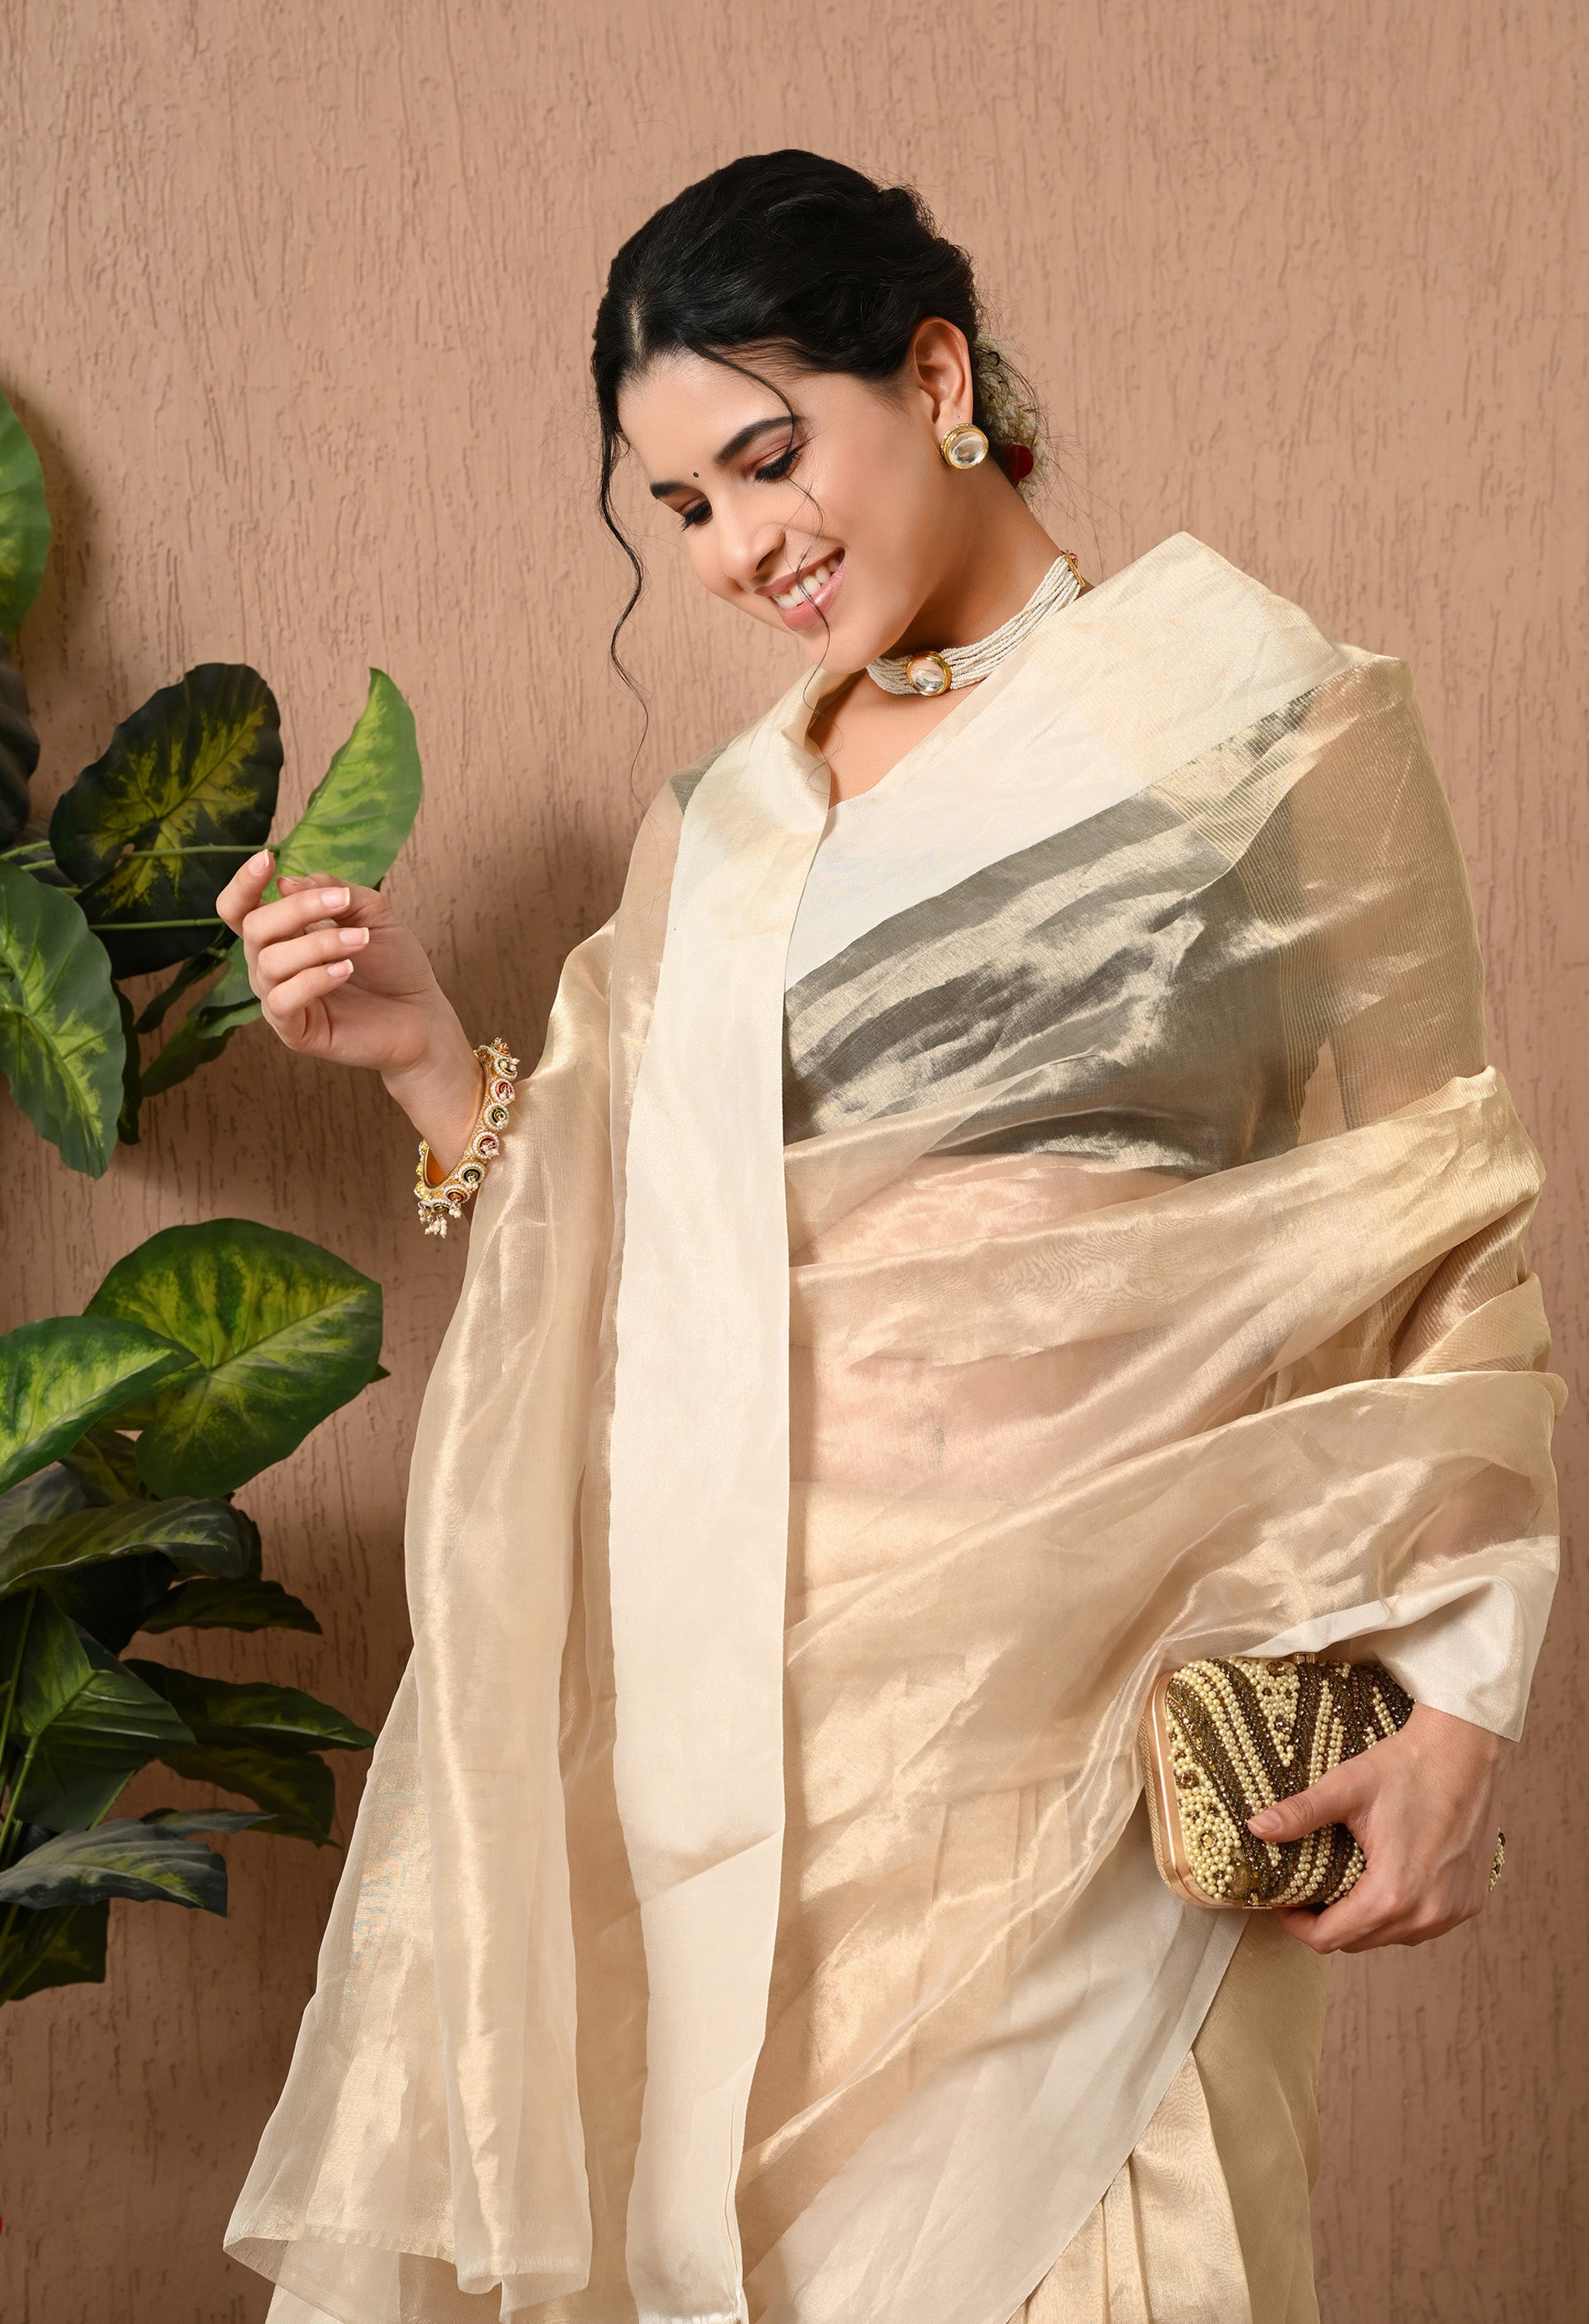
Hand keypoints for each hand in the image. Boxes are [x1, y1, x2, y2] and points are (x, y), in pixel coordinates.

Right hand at [215, 849, 483, 1166]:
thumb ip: (333, 891)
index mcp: (282, 934)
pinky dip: (312, 980)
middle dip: (297, 909)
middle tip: (342, 904)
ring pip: (269, 962)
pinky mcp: (294, 1031)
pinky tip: (344, 971)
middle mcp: (271, 964)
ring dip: (318, 944)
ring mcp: (280, 999)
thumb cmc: (393, 962)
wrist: (422, 1013)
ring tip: (361, 941)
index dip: (243, 884)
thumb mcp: (371, 912)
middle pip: (253, 927)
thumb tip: (286, 883)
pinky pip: (282, 1001)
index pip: (239, 908)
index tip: (267, 859)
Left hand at [1247, 1703, 1507, 1953]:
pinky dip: (1399, 1913)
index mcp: (1394, 1893)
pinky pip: (1422, 1924)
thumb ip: (1300, 1814)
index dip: (1299, 1926)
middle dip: (1328, 1923)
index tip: (1285, 1904)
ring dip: (1364, 1920)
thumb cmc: (1407, 1767)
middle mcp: (1428, 1914)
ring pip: (1392, 1937)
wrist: (1466, 1751)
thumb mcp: (1346, 1788)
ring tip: (1344, 1885)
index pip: (1331, 1938)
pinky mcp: (1469, 1902)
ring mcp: (1453, 1912)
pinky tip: (1385, 1882)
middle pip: (1360, 1943)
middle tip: (1309, 1891)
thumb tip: (1256, 1827)